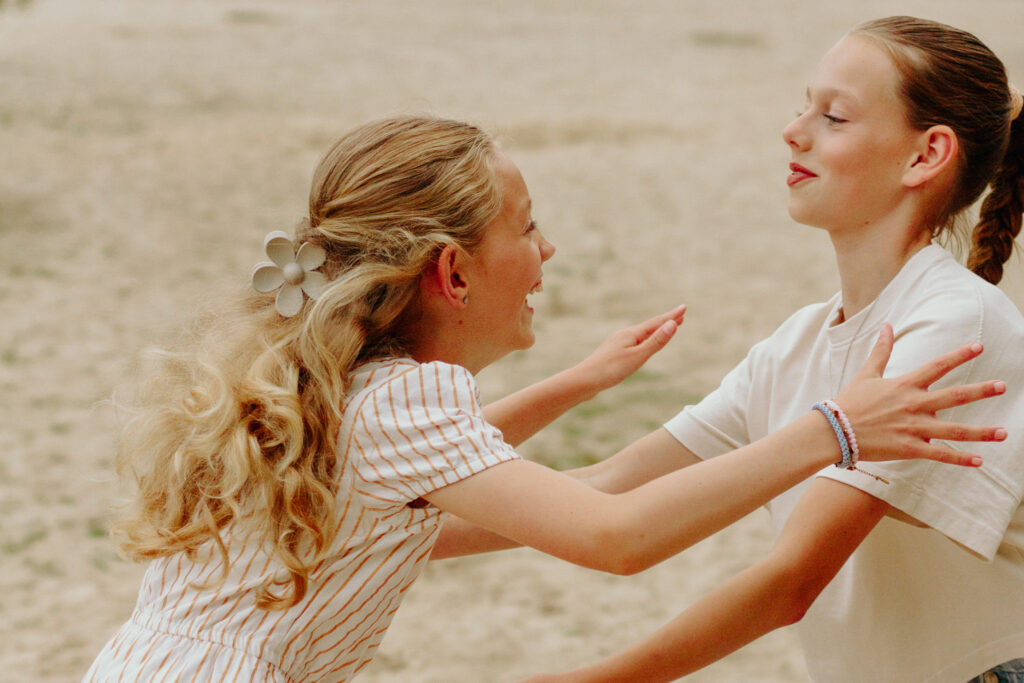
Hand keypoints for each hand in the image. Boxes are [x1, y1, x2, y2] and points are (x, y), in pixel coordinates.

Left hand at [572, 305, 685, 395]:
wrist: (583, 381)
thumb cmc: (610, 370)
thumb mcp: (637, 356)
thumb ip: (655, 342)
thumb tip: (672, 324)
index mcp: (630, 334)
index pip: (656, 323)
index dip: (671, 316)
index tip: (684, 307)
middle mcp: (624, 336)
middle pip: (649, 327)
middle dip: (665, 321)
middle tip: (680, 315)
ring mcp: (617, 344)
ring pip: (641, 335)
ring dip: (655, 330)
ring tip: (664, 328)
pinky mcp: (613, 355)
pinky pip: (634, 343)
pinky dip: (645, 340)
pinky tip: (641, 346)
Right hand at [833, 324, 1006, 465]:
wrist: (832, 431)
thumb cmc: (849, 402)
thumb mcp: (866, 374)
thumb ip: (881, 350)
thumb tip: (887, 325)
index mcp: (904, 385)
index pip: (937, 366)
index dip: (959, 355)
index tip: (979, 347)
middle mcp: (913, 405)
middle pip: (954, 396)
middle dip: (980, 391)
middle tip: (1003, 386)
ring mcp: (912, 428)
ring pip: (953, 430)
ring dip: (980, 432)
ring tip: (1003, 433)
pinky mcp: (909, 448)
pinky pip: (939, 454)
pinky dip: (959, 458)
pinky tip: (979, 461)